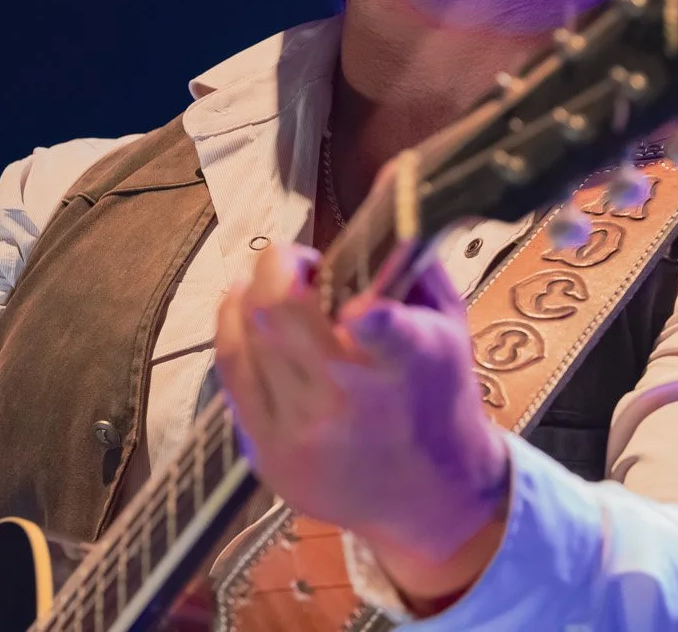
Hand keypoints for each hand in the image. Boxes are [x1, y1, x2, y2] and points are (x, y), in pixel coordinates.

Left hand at [214, 245, 510, 608]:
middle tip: (294, 262)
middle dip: (276, 265)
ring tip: (271, 287)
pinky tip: (251, 321)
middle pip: (278, 314)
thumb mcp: (448, 323)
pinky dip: (236, 336)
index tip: (360, 307)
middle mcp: (347, 403)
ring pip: (241, 337)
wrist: (432, 498)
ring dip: (248, 296)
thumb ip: (413, 255)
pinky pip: (229, 376)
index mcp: (406, 364)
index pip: (384, 337)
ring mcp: (299, 434)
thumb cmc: (439, 397)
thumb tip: (393, 179)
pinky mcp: (267, 456)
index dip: (371, 319)